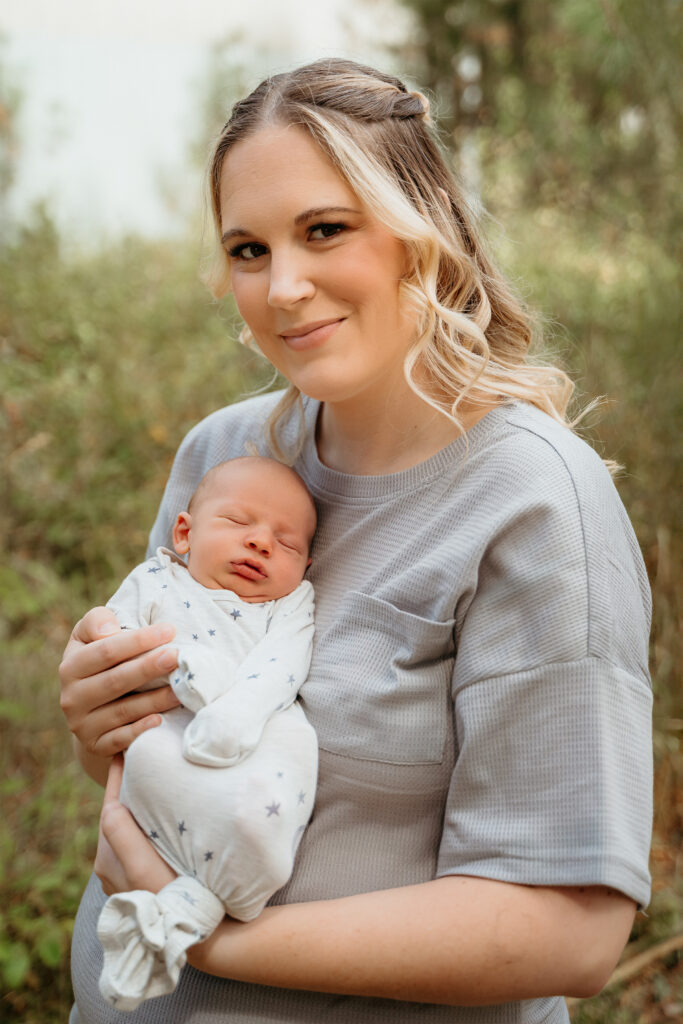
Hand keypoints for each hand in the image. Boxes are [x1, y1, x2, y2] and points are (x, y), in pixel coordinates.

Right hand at [59, 606, 180, 761]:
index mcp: (71, 666)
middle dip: (149, 667)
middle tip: (177, 657)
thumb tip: (109, 631)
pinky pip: (120, 740)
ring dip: (154, 700)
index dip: (139, 640)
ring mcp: (82, 725)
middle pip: (116, 681)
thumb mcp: (92, 635)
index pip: (107, 650)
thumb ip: (97, 621)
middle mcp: (71, 698)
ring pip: (123, 711)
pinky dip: (140, 731)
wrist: (94, 708)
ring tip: (180, 688)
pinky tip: (160, 721)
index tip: (170, 630)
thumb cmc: (101, 660)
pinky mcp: (95, 746)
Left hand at [95, 754, 175, 895]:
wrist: (197, 935)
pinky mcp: (141, 880)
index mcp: (107, 858)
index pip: (109, 806)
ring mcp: (124, 875)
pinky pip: (138, 843)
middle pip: (116, 816)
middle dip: (124, 789)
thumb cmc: (171, 897)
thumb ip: (122, 833)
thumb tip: (110, 805)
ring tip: (151, 782)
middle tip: (140, 761)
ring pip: (126, 829)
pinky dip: (145, 825)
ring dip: (136, 807)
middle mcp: (110, 867)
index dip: (115, 777)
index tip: (123, 750)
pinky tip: (161, 817)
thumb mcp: (142, 865)